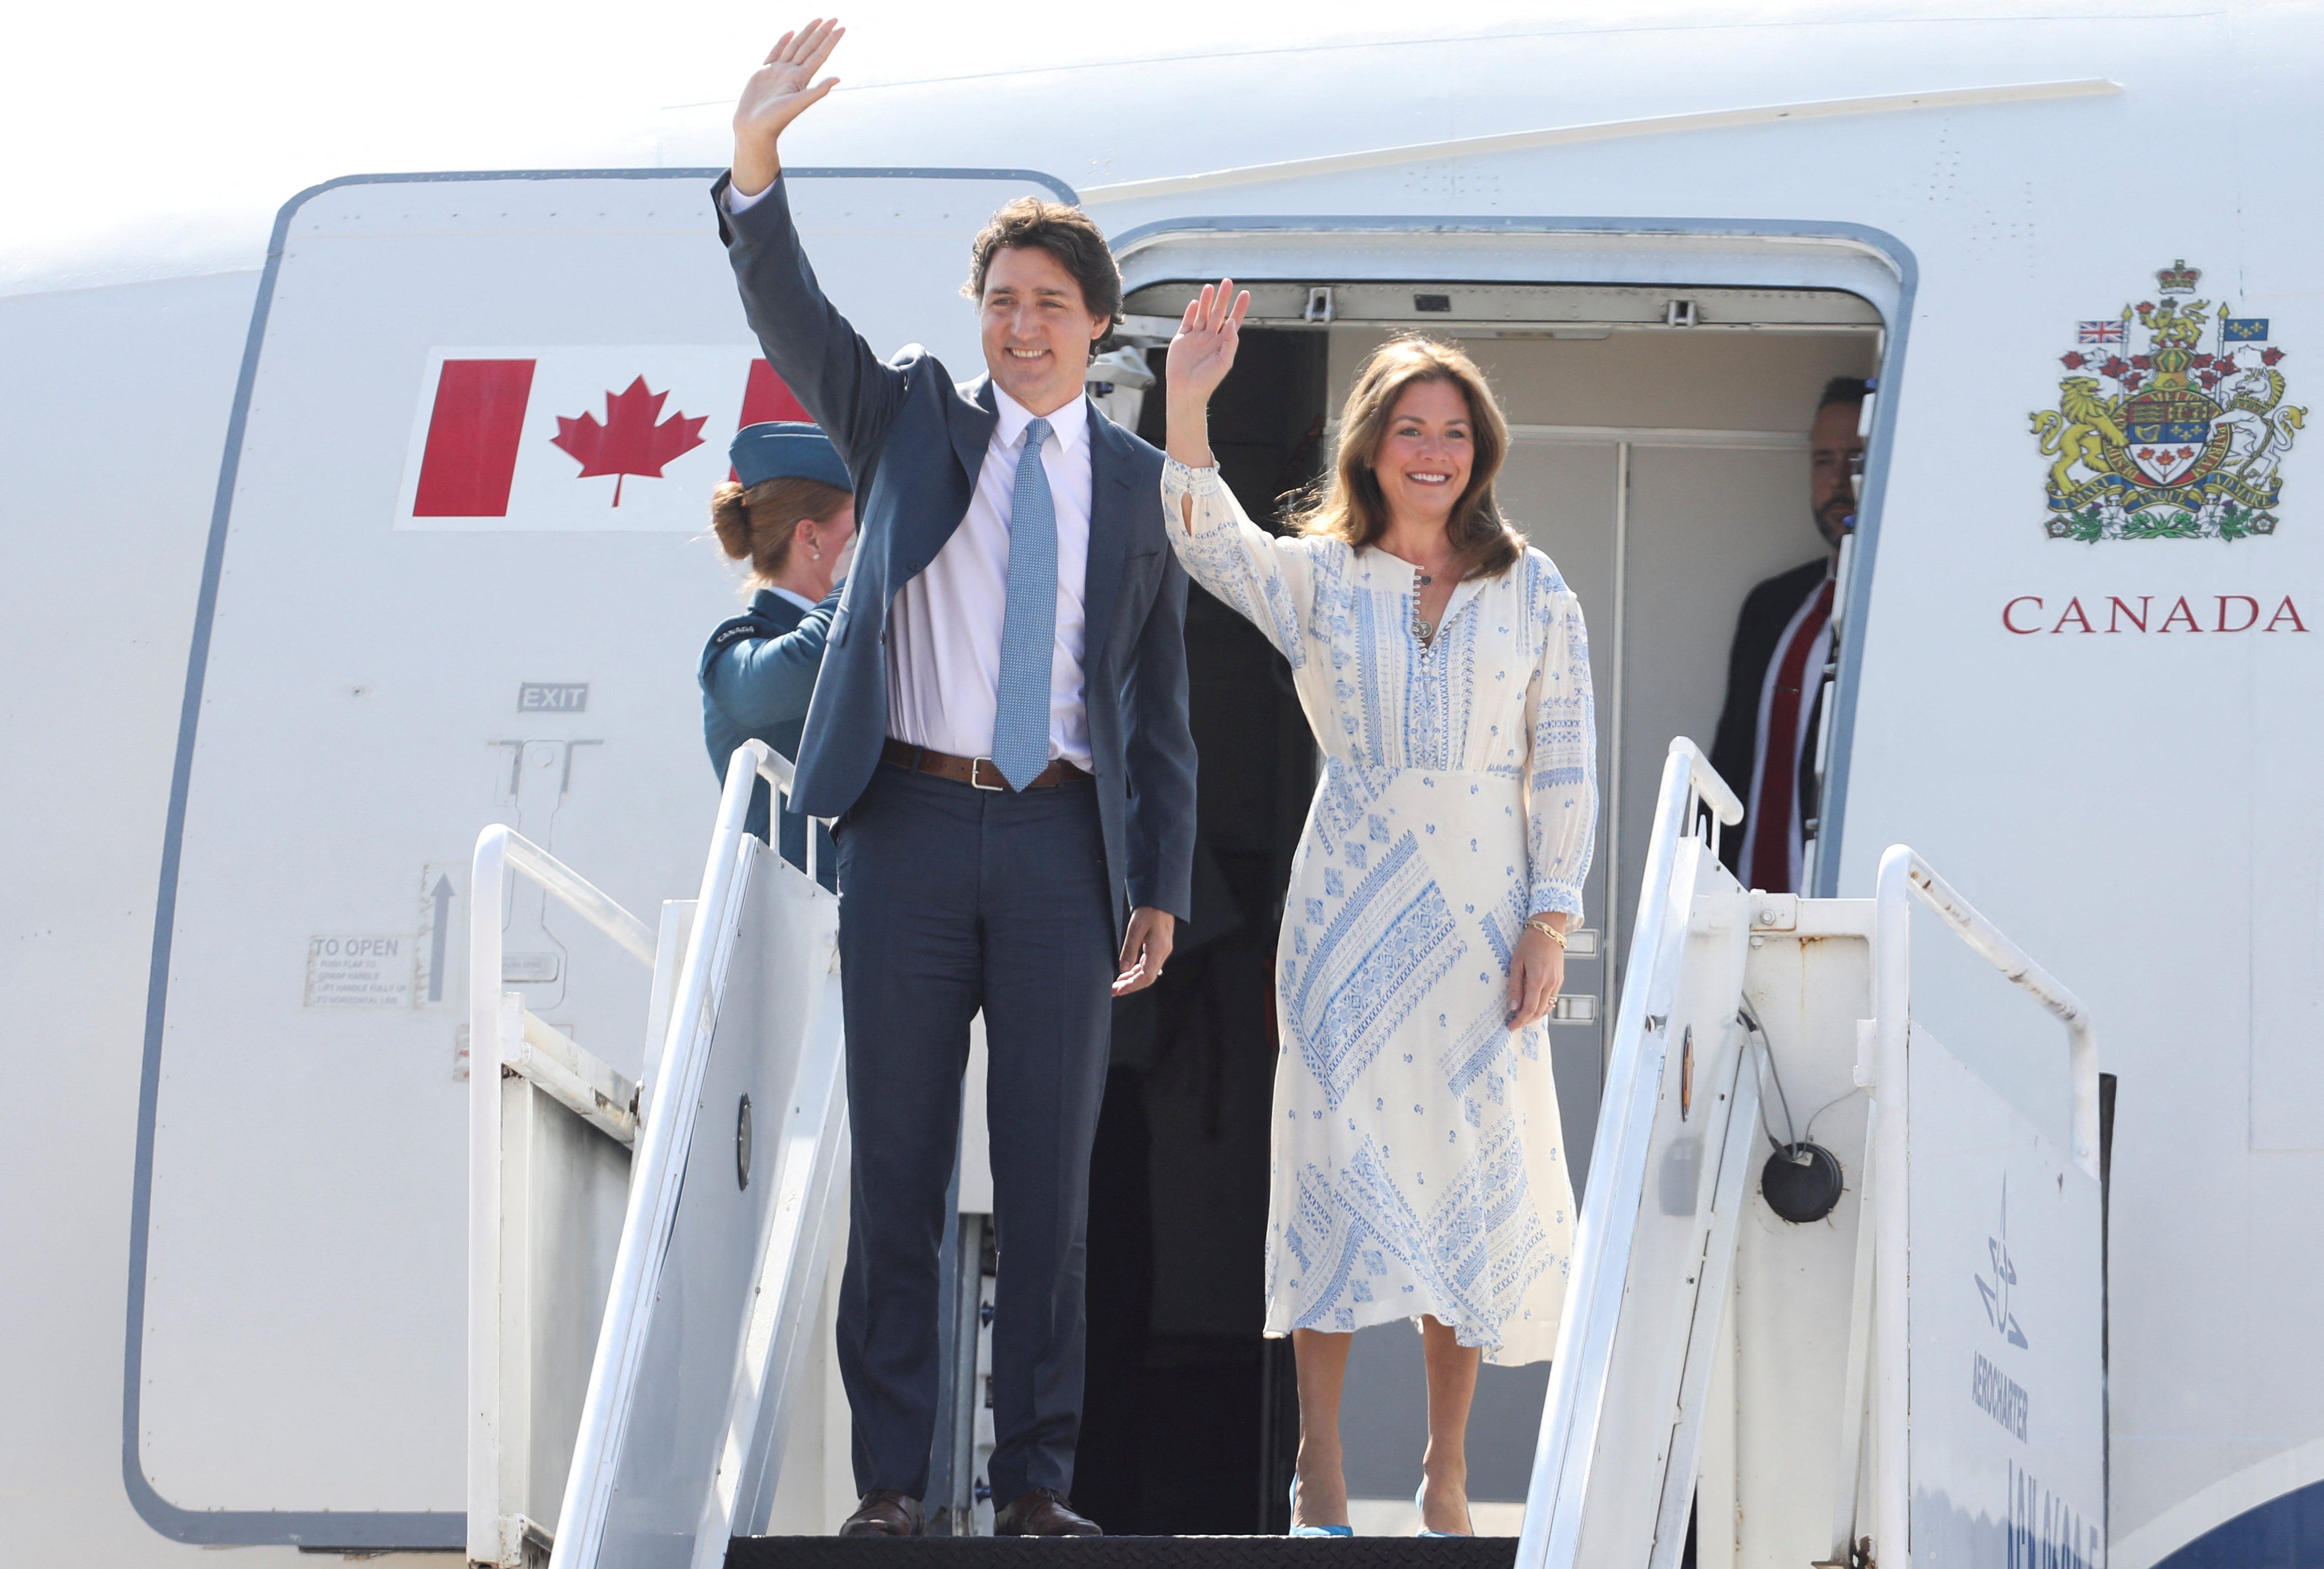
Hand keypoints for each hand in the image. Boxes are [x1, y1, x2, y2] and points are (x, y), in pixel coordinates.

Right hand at [732, 18, 843, 197]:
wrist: (753, 127)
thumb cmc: (775, 119)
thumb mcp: (798, 103)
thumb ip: (817, 90)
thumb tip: (838, 78)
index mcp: (801, 79)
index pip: (820, 55)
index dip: (830, 41)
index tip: (841, 27)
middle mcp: (792, 73)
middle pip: (810, 47)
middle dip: (822, 32)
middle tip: (834, 18)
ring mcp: (779, 71)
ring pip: (796, 47)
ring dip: (807, 34)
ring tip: (817, 20)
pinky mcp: (765, 72)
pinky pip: (776, 52)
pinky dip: (783, 42)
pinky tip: (791, 33)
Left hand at [1113, 907, 1176, 996]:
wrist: (1160, 899)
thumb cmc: (1149, 910)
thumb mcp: (1135, 928)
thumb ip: (1129, 949)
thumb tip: (1122, 968)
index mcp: (1158, 950)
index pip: (1147, 976)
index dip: (1132, 986)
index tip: (1119, 990)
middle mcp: (1162, 953)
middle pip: (1146, 978)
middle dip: (1130, 986)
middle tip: (1113, 991)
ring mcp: (1161, 951)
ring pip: (1146, 972)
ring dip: (1132, 980)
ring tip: (1116, 984)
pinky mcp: (1158, 948)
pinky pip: (1147, 965)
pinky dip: (1135, 971)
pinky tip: (1125, 973)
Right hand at [1167, 279, 1250, 407]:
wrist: (1185, 391)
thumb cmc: (1207, 381)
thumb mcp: (1224, 362)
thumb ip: (1230, 342)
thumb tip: (1231, 322)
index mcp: (1222, 343)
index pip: (1233, 321)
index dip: (1240, 308)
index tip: (1246, 294)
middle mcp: (1210, 338)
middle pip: (1218, 313)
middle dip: (1223, 298)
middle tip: (1228, 282)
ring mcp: (1196, 337)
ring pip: (1203, 314)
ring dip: (1207, 300)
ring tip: (1211, 287)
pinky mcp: (1182, 339)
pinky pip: (1187, 321)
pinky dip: (1191, 311)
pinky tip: (1196, 302)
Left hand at [1505, 915, 1567, 1030]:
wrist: (1548, 931)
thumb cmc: (1529, 944)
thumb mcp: (1516, 963)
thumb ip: (1515, 987)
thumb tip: (1513, 1007)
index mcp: (1538, 979)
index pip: (1529, 1008)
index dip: (1519, 1021)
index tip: (1510, 1026)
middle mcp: (1551, 983)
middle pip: (1539, 1011)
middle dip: (1525, 1021)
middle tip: (1513, 1024)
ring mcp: (1557, 982)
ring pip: (1547, 1008)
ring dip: (1534, 1016)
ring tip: (1521, 1017)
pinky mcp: (1560, 980)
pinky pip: (1551, 1000)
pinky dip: (1541, 1007)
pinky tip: (1532, 1006)